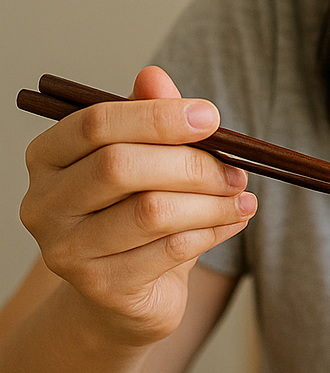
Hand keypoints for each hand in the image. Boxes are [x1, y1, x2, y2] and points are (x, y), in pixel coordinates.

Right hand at [20, 65, 255, 344]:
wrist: (120, 296)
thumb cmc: (130, 214)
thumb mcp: (142, 161)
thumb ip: (147, 118)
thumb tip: (155, 77)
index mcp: (47, 157)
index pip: (95, 124)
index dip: (157, 116)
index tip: (211, 117)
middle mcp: (44, 203)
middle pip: (120, 166)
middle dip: (191, 164)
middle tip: (236, 169)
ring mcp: (67, 250)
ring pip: (150, 212)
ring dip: (209, 202)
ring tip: (242, 198)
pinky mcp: (102, 287)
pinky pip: (169, 250)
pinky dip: (211, 231)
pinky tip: (233, 221)